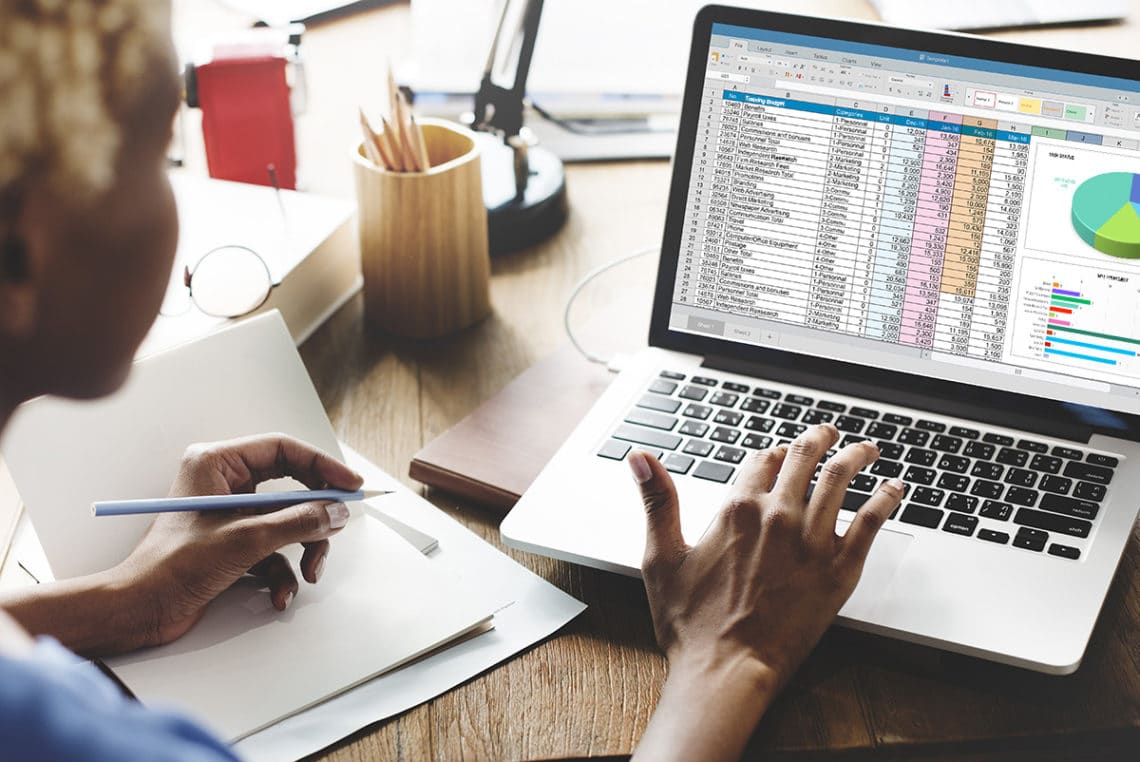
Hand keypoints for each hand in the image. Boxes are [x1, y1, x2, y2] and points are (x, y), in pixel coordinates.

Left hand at [112, 434, 363, 648]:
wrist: (140, 611)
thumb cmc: (172, 567)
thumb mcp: (246, 540)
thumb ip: (298, 522)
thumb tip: (336, 512)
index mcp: (216, 463)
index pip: (283, 450)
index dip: (322, 466)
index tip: (350, 485)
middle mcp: (224, 483)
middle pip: (291, 487)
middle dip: (314, 516)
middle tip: (336, 528)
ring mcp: (230, 514)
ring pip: (287, 521)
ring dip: (303, 550)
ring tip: (308, 573)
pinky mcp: (233, 543)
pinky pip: (274, 548)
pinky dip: (283, 572)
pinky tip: (279, 594)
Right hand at [629, 424, 903, 760]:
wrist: (726, 670)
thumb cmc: (690, 624)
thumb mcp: (661, 556)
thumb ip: (657, 500)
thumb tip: (640, 456)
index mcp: (736, 509)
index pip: (761, 460)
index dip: (771, 452)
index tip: (779, 453)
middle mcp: (777, 516)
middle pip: (804, 458)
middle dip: (818, 439)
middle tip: (828, 434)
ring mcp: (811, 541)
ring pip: (840, 479)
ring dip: (856, 456)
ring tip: (866, 449)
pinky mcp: (839, 569)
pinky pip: (871, 521)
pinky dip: (886, 498)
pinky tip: (895, 488)